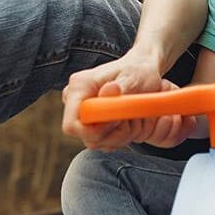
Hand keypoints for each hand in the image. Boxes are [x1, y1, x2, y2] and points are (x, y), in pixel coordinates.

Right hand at [61, 54, 194, 149]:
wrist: (141, 71)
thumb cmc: (138, 71)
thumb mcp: (133, 76)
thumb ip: (122, 87)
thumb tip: (109, 90)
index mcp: (79, 87)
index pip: (72, 125)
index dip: (96, 131)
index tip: (118, 120)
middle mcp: (76, 103)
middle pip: (89, 139)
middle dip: (116, 134)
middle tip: (133, 116)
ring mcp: (84, 116)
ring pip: (100, 143)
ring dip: (123, 136)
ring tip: (135, 116)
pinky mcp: (94, 125)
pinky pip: (107, 143)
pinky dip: (123, 137)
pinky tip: (131, 121)